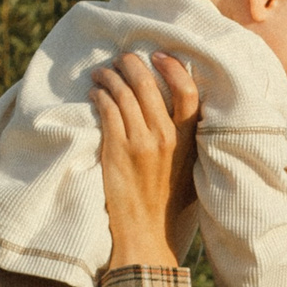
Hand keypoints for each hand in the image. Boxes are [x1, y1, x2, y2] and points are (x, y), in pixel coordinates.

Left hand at [93, 52, 200, 269]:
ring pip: (123, 94)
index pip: (187, 91)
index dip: (173, 67)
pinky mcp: (116, 150)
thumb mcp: (191, 168)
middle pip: (148, 85)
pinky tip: (94, 93)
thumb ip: (190, 140)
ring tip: (103, 73)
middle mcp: (166, 137)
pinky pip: (106, 111)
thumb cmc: (170, 202)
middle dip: (132, 65)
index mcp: (189, 139)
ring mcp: (140, 143)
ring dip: (110, 77)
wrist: (148, 231)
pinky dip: (99, 96)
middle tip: (122, 59)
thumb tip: (183, 111)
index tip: (159, 55)